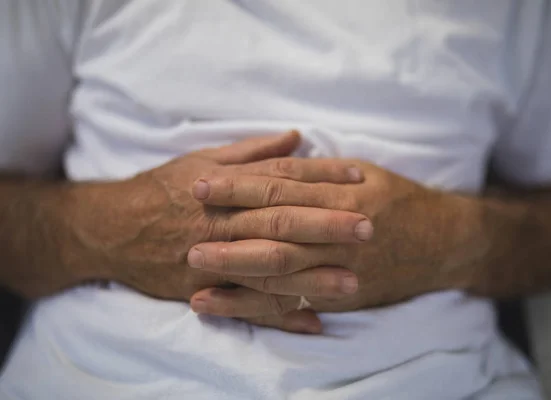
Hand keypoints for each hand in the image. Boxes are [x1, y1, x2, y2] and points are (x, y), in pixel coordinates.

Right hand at [71, 133, 371, 302]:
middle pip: (283, 222)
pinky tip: (315, 321)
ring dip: (313, 275)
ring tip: (353, 280)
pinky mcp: (207, 290)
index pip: (283, 177)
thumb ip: (253, 151)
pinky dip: (280, 315)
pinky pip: (248, 305)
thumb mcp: (203, 159)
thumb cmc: (163, 189)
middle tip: (369, 228)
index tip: (360, 177)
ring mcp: (217, 259)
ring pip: (270, 268)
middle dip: (327, 225)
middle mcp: (225, 222)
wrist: (114, 229)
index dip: (322, 176)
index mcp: (228, 187)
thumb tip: (297, 137)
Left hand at [188, 160, 473, 330]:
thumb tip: (281, 153)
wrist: (443, 244)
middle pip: (275, 228)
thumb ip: (322, 169)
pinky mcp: (338, 296)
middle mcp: (340, 231)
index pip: (282, 187)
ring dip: (234, 268)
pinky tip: (219, 305)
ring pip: (279, 269)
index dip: (240, 184)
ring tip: (195, 265)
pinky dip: (252, 305)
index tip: (202, 183)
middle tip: (188, 224)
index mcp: (345, 194)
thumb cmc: (402, 201)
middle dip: (229, 226)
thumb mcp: (367, 172)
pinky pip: (289, 303)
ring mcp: (339, 267)